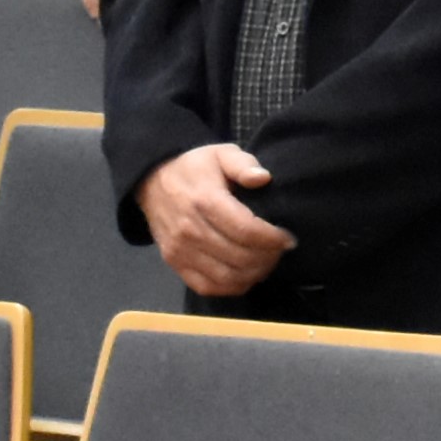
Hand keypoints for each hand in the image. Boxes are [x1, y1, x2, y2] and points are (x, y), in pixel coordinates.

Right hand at [135, 141, 289, 297]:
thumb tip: (263, 178)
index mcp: (205, 200)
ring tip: (267, 262)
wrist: (151, 183)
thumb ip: (243, 164)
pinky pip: (207, 287)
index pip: (245, 230)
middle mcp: (190, 229)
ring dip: (254, 274)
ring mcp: (180, 250)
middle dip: (268, 258)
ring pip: (226, 277)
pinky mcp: (175, 264)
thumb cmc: (194, 168)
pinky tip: (246, 274)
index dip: (272, 239)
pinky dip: (232, 287)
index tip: (288, 239)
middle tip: (280, 251)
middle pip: (239, 257)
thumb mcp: (220, 153)